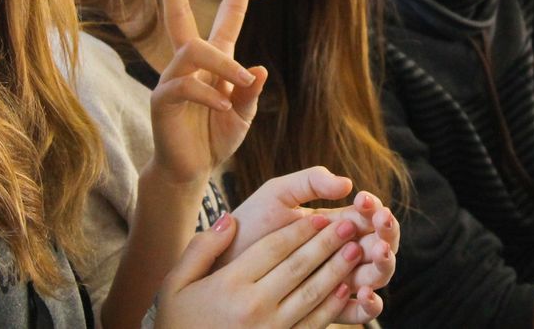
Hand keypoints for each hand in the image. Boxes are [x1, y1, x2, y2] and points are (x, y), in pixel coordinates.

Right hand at [149, 0, 267, 185]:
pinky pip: (184, 84)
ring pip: (193, 49)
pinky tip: (223, 108)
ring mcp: (173, 78)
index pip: (228, 16)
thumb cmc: (215, 139)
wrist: (191, 171)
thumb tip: (257, 68)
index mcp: (215, 60)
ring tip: (238, 85)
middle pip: (177, 14)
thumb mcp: (242, 116)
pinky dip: (208, 94)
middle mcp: (191, 63)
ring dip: (222, 65)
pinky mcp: (162, 99)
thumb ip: (250, 94)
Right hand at [156, 212, 367, 328]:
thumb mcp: (177, 283)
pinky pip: (312, 325)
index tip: (321, 215)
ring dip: (337, 271)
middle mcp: (253, 308)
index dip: (300, 231)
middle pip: (297, 268)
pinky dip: (331, 306)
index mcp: (230, 285)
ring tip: (356, 251)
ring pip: (311, 295)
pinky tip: (345, 289)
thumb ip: (202, 248)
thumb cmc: (177, 322)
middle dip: (327, 245)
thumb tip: (229, 220)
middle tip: (349, 226)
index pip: (273, 249)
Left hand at [222, 166, 398, 322]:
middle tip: (380, 227)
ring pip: (376, 276)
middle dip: (386, 235)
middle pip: (381, 245)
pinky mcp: (327, 308)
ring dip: (383, 266)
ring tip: (377, 255)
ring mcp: (339, 280)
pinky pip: (357, 312)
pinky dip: (369, 305)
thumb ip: (311, 181)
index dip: (375, 209)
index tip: (365, 201)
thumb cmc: (251, 224)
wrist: (224, 259)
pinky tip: (366, 295)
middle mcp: (344, 252)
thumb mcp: (279, 194)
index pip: (370, 216)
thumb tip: (348, 184)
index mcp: (337, 223)